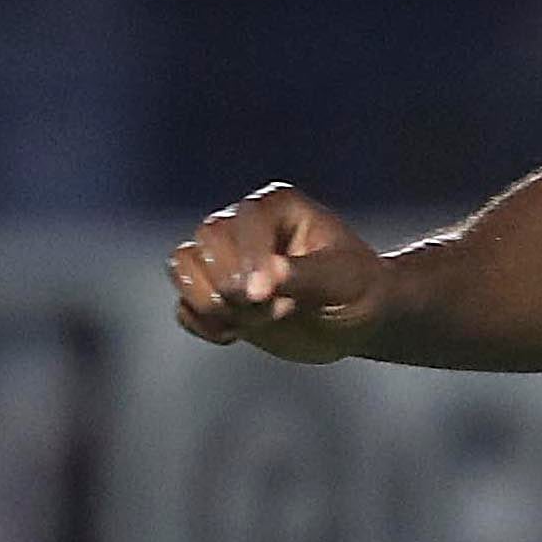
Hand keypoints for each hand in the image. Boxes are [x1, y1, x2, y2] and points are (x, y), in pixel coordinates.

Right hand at [169, 184, 389, 360]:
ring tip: (250, 321)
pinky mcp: (216, 294)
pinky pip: (184, 305)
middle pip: (205, 241)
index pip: (240, 224)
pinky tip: (234, 334)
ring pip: (183, 265)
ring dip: (210, 302)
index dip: (248, 261)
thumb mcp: (343, 280)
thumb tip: (267, 276)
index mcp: (275, 207)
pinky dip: (202, 323)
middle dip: (232, 284)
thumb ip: (305, 276)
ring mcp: (226, 260)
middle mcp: (244, 226)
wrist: (358, 320)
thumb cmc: (359, 289)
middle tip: (273, 309)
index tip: (265, 296)